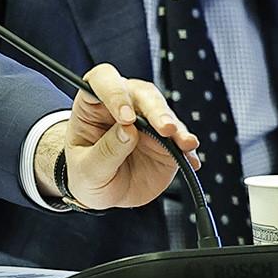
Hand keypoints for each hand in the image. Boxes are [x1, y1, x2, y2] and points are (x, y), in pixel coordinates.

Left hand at [35, 63, 199, 208]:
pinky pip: (180, 139)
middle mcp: (122, 106)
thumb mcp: (87, 169)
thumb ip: (106, 150)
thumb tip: (128, 130)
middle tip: (165, 128)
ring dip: (176, 127)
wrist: (105, 195)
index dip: (115, 93)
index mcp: (92, 104)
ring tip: (184, 143)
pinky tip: (190, 160)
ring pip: (164, 112)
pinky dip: (187, 149)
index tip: (125, 117)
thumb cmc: (87, 175)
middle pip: (141, 93)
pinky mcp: (166, 141)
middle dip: (155, 109)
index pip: (103, 82)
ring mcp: (146, 123)